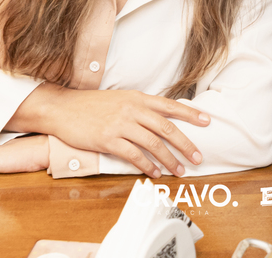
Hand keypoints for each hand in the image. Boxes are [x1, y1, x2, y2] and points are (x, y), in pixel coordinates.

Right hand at [16, 86, 207, 178]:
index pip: (170, 106)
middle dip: (185, 144)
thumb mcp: (120, 99)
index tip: (207, 121)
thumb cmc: (92, 105)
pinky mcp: (108, 139)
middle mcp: (132, 109)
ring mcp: (120, 124)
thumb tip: (162, 118)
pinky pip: (133, 155)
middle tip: (198, 157)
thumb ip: (140, 107)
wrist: (63, 108)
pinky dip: (147, 166)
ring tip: (179, 171)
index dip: (190, 113)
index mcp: (137, 98)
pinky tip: (155, 173)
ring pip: (153, 144)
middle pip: (166, 128)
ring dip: (169, 159)